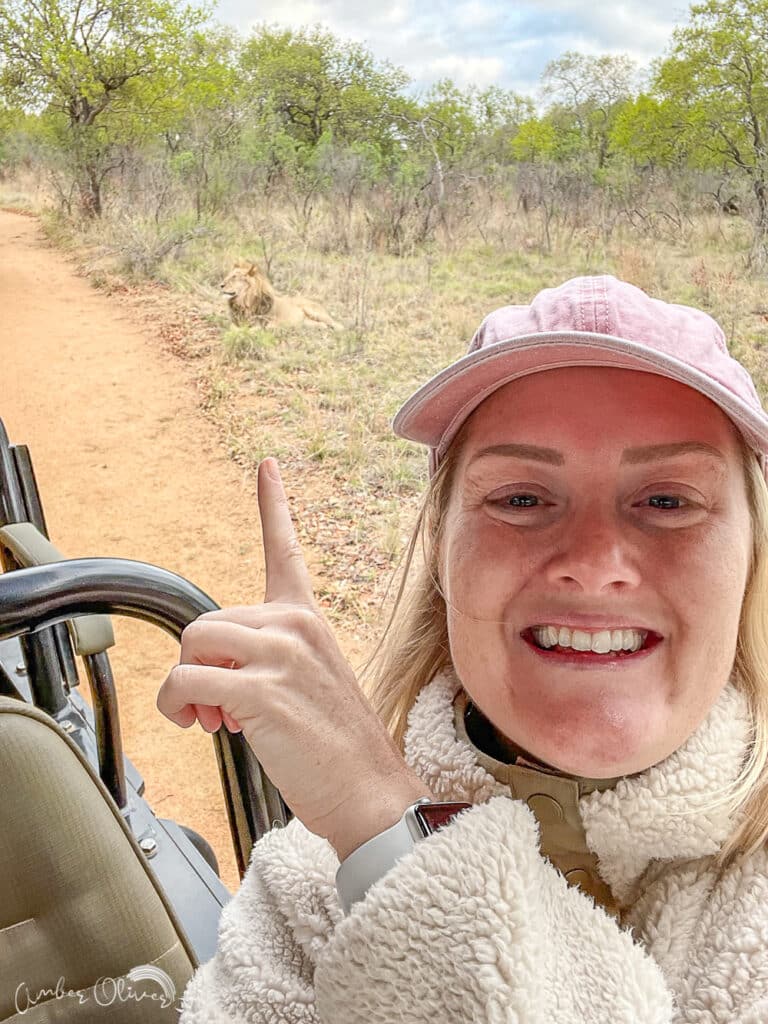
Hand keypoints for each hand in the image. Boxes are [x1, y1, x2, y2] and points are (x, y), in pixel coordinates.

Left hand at [156, 457, 430, 859]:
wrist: (371, 795)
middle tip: (218, 710)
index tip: (266, 467)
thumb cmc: (336, 749)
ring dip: (186, 689)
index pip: (286, 550)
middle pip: (205, 623)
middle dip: (197, 667)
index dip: (273, 505)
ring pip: (191, 645)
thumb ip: (265, 659)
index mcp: (308, 620)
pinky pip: (185, 683)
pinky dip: (177, 709)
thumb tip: (210, 677)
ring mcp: (281, 655)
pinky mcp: (262, 691)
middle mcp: (295, 626)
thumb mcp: (308, 684)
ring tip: (215, 719)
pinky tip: (206, 727)